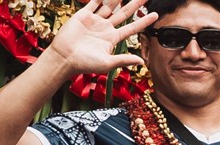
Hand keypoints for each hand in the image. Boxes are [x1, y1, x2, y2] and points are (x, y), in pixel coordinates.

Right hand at [42, 0, 158, 75]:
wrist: (64, 58)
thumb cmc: (84, 64)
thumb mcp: (106, 63)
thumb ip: (123, 59)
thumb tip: (141, 61)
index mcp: (112, 39)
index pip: (132, 27)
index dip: (144, 21)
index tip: (155, 15)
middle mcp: (105, 28)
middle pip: (124, 12)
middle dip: (136, 4)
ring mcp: (95, 21)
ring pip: (110, 5)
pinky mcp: (83, 15)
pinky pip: (94, 2)